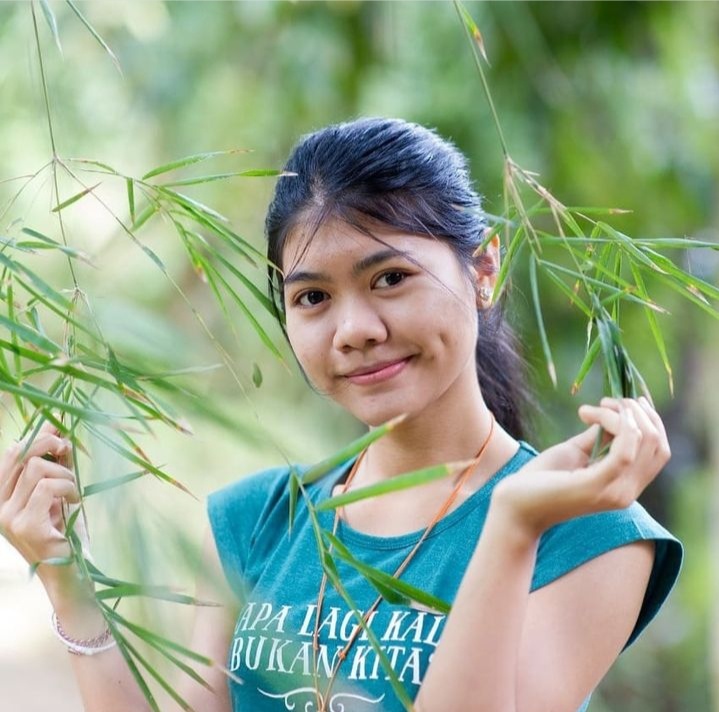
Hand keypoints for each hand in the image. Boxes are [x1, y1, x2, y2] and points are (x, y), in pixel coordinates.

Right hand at [0, 420, 84, 572]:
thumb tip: (57, 431)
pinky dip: (67, 488)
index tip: (58, 431)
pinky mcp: (24, 525)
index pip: (10, 454)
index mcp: (1, 496)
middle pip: (19, 454)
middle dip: (47, 443)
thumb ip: (54, 465)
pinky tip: (74, 501)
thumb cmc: (65, 529)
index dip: (35, 436)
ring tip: (72, 492)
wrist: (68, 571)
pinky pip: (47, 487)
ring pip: (36, 469)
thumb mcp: (58, 491)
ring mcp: (7, 517)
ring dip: (63, 474)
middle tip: (66, 449)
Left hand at [492, 397, 670, 538]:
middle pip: (658, 444)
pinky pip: (624, 450)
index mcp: (624, 486)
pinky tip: (589, 413)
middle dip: (638, 412)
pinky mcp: (596, 486)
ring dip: (624, 413)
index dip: (650, 419)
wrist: (514, 507)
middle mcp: (626, 493)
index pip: (659, 450)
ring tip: (595, 406)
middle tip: (606, 401)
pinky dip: (613, 422)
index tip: (626, 400)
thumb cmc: (540, 480)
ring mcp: (614, 492)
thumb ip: (598, 437)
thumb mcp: (575, 453)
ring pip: (645, 442)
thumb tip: (615, 415)